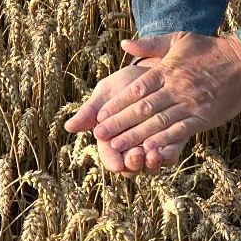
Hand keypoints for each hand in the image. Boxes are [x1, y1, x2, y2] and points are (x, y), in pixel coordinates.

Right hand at [65, 60, 184, 174]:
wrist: (152, 73)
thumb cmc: (123, 85)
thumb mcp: (105, 94)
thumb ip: (90, 112)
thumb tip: (69, 127)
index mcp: (112, 142)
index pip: (110, 159)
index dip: (113, 163)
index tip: (117, 163)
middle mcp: (131, 149)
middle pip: (132, 168)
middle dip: (134, 164)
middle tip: (137, 155)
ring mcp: (151, 149)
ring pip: (151, 167)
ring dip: (152, 164)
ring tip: (154, 155)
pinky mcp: (171, 143)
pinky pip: (170, 156)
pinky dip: (169, 155)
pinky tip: (168, 149)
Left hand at [93, 32, 240, 152]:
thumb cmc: (209, 50)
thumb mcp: (179, 39)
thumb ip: (150, 44)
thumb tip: (124, 44)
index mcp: (166, 71)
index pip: (135, 90)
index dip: (117, 104)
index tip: (99, 116)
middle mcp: (175, 89)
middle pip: (142, 109)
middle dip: (119, 123)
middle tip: (100, 135)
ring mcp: (190, 104)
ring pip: (158, 122)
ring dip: (136, 136)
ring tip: (117, 147)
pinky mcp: (204, 118)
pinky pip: (181, 131)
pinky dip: (165, 140)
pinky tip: (149, 149)